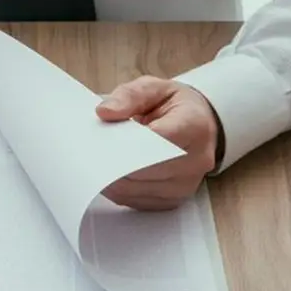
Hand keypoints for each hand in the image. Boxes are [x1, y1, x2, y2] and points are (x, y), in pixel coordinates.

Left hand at [96, 78, 220, 209]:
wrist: (200, 126)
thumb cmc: (175, 107)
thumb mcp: (154, 88)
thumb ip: (128, 96)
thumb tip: (105, 112)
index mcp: (195, 127)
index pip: (157, 141)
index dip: (126, 144)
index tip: (102, 141)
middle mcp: (196, 160)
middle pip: (144, 170)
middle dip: (113, 163)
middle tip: (90, 153)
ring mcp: (185, 185)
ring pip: (135, 190)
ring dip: (111, 180)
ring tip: (97, 163)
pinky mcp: (173, 201)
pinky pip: (137, 202)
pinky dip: (118, 190)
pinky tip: (110, 176)